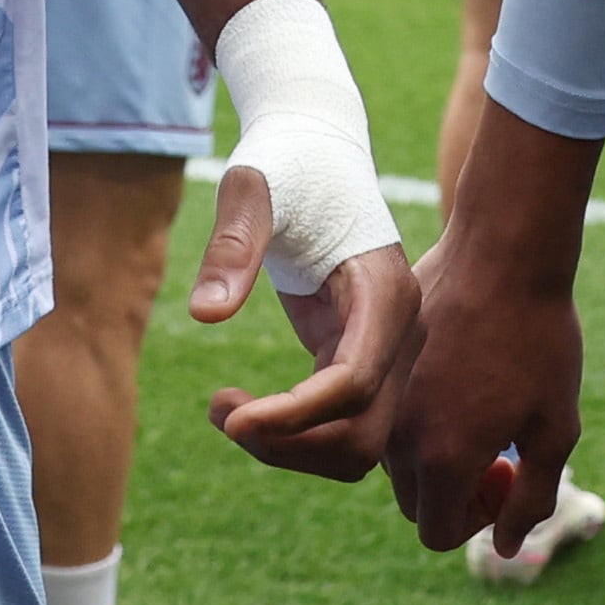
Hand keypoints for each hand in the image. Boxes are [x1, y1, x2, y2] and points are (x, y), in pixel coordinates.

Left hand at [187, 160, 416, 480]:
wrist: (317, 153)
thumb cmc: (287, 163)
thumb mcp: (252, 189)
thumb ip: (233, 245)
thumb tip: (205, 314)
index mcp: (384, 292)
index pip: (354, 383)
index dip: (295, 414)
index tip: (230, 420)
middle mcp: (399, 333)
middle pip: (363, 435)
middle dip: (290, 444)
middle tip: (221, 414)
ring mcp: (386, 352)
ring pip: (357, 446)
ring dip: (290, 451)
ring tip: (225, 413)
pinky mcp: (360, 360)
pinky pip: (338, 427)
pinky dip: (291, 436)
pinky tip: (241, 410)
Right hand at [381, 221, 585, 555]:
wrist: (503, 254)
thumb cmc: (539, 342)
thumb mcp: (555, 431)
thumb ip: (530, 500)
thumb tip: (506, 548)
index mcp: (443, 460)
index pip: (438, 535)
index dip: (478, 522)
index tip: (508, 475)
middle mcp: (400, 436)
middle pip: (416, 504)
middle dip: (455, 495)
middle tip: (501, 451)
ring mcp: (385, 397)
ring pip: (400, 461)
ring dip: (436, 456)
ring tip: (484, 410)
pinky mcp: (382, 362)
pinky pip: (394, 414)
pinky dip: (422, 416)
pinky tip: (464, 374)